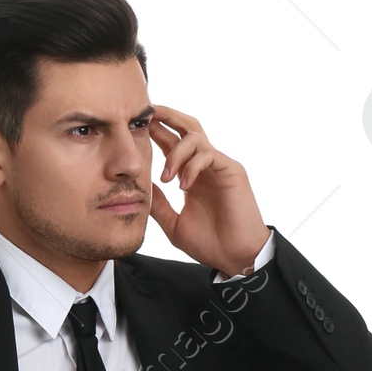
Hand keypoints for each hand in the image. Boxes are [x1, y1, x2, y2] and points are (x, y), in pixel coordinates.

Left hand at [146, 106, 269, 276]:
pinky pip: (208, 154)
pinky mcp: (231, 170)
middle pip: (186, 126)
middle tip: (148, 113)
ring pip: (195, 137)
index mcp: (190, 174)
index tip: (135, 126)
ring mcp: (219, 165)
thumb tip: (139, 186)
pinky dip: (192, 167)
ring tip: (166, 177)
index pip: (171, 142)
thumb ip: (159, 204)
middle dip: (167, 116)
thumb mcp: (173, 223)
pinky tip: (183, 186)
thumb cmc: (209, 243)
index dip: (155, 130)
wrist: (236, 257)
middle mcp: (205, 165)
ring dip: (176, 153)